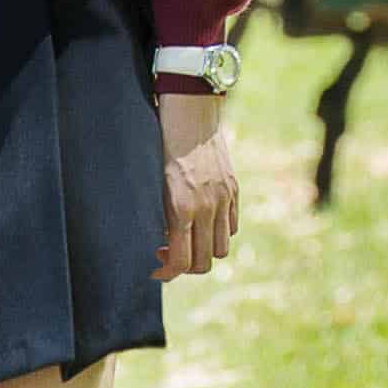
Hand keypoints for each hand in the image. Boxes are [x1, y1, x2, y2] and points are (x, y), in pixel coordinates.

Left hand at [155, 92, 241, 282]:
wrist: (189, 113)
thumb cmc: (160, 146)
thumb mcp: (153, 184)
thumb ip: (160, 217)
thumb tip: (161, 243)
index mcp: (181, 209)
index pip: (182, 261)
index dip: (167, 274)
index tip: (155, 270)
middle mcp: (207, 208)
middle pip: (203, 262)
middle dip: (183, 266)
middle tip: (165, 252)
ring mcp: (224, 199)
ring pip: (221, 248)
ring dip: (203, 251)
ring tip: (186, 239)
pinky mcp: (234, 189)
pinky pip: (231, 226)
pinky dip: (217, 232)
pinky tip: (202, 221)